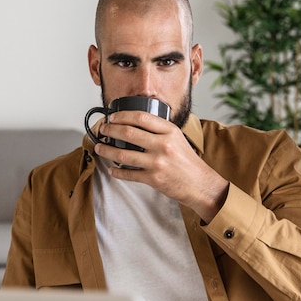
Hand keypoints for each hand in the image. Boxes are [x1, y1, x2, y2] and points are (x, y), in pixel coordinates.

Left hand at [94, 110, 228, 222]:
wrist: (200, 184)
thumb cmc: (188, 162)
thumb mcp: (178, 138)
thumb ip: (160, 131)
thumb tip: (135, 125)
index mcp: (169, 131)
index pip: (141, 117)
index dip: (122, 115)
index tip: (112, 117)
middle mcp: (163, 144)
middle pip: (128, 133)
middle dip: (110, 130)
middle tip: (102, 130)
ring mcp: (157, 162)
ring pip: (123, 154)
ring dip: (107, 151)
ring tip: (100, 148)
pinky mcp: (153, 178)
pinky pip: (129, 174)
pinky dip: (117, 172)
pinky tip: (112, 169)